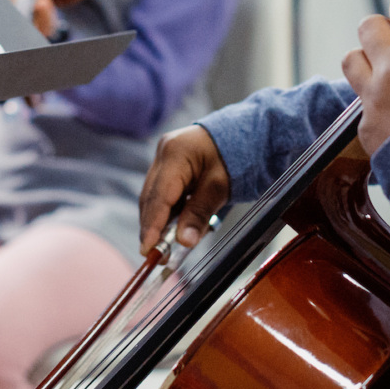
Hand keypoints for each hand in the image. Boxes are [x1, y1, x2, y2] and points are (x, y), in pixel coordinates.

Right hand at [138, 125, 231, 253]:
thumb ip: (199, 213)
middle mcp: (163, 153)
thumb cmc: (234, 155)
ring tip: (164, 246)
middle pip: (150, 197)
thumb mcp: (220, 187)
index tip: (147, 249)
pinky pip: (161, 192)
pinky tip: (173, 227)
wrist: (242, 134)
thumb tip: (184, 242)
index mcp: (175, 153)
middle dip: (151, 227)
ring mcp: (163, 157)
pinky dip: (166, 211)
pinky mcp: (167, 164)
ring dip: (158, 221)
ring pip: (153, 196)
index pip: (159, 196)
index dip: (151, 225)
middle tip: (156, 254)